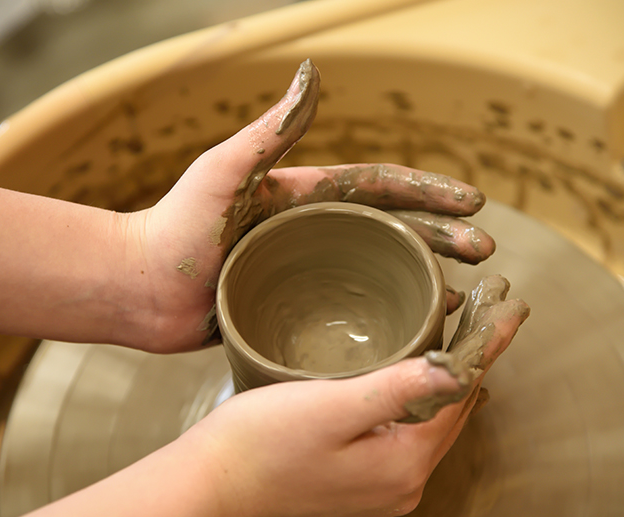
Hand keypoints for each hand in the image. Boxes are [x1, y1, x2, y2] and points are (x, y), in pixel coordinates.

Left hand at [127, 59, 493, 352]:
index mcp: (303, 197)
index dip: (427, 193)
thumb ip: (269, 131)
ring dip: (422, 283)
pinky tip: (411, 335)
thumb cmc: (174, 227)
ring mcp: (304, 274)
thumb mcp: (223, 171)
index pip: (379, 188)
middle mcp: (310, 233)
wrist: (140, 289)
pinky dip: (384, 323)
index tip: (472, 203)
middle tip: (483, 255)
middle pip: (392, 233)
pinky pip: (349, 316)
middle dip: (441, 240)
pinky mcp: (292, 312)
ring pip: (378, 278)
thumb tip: (312, 73)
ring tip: (461, 298)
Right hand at [180, 274, 528, 516]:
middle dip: (472, 361)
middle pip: (453, 413)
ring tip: (460, 338)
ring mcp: (380, 492)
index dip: (488, 345)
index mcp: (403, 465)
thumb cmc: (260, 441)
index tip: (509, 304)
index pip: (463, 395)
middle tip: (490, 312)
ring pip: (430, 427)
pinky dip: (416, 407)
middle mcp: (401, 486)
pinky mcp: (358, 487)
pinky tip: (411, 383)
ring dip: (445, 384)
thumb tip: (463, 371)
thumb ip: (398, 389)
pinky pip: (404, 440)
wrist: (211, 483)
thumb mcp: (331, 406)